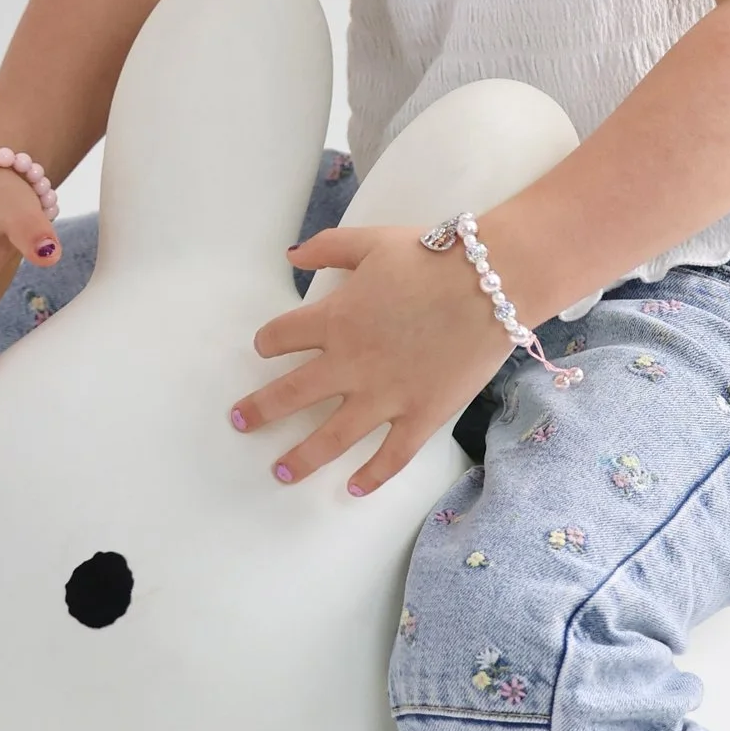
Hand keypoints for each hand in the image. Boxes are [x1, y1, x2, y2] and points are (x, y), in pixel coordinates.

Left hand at [233, 219, 512, 496]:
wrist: (490, 283)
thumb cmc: (431, 257)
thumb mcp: (371, 241)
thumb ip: (327, 248)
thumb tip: (290, 257)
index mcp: (334, 319)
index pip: (281, 337)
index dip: (268, 342)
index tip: (264, 349)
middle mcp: (350, 364)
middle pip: (290, 395)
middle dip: (259, 411)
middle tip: (239, 422)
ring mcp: (384, 396)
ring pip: (331, 437)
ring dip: (301, 458)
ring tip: (280, 473)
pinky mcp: (420, 416)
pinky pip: (391, 456)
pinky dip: (371, 476)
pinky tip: (352, 488)